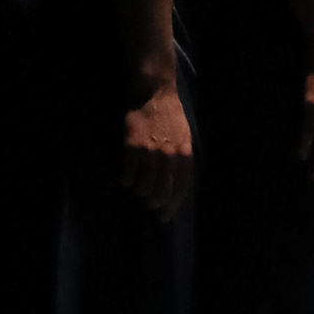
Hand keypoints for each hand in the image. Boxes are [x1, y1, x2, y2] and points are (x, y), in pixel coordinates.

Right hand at [120, 82, 193, 220]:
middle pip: (163, 190)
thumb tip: (176, 186)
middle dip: (156, 202)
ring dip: (142, 192)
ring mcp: (151, 151)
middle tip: (151, 205)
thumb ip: (181, 161)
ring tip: (140, 190)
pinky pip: (129, 173)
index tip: (165, 216)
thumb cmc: (171, 120)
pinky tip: (127, 180)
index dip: (173, 205)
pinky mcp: (133, 146)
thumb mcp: (185, 139)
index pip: (182, 187)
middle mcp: (170, 155)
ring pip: (145, 185)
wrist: (155, 96)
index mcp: (185, 154)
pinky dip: (127, 180)